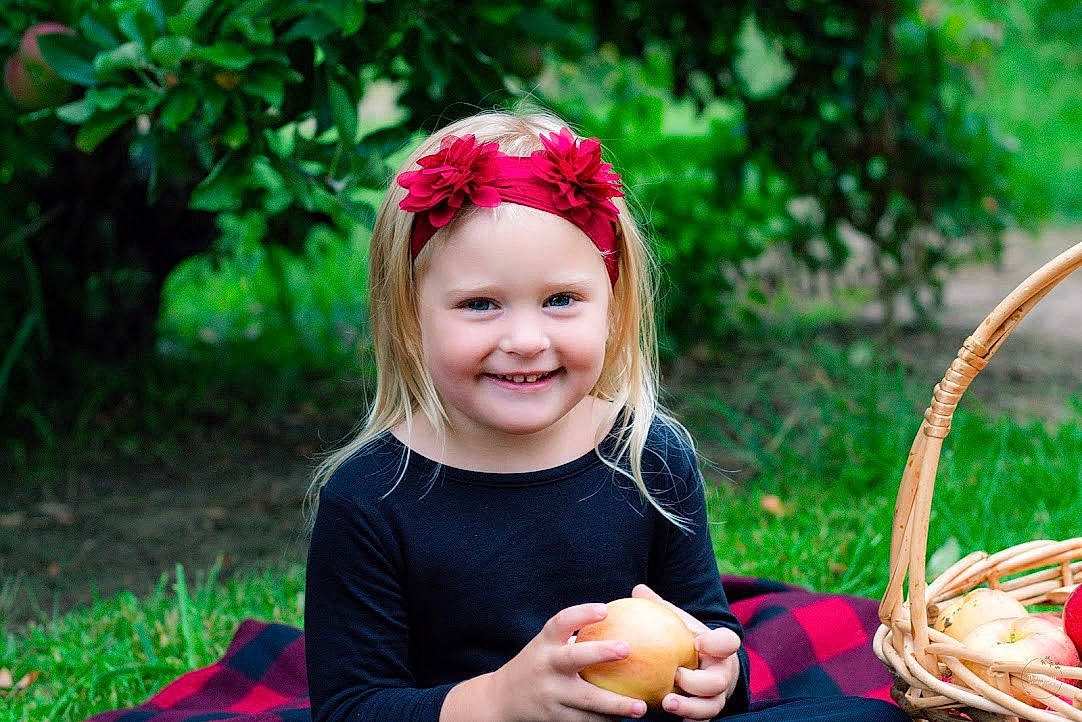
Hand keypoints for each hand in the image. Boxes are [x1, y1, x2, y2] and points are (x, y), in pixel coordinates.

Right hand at [488, 602, 649, 721]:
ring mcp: (549, 693)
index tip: (605, 609)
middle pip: (573, 657)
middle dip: (601, 652)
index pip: (561, 622)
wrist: (501, 699)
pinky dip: (605, 721)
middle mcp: (545, 666)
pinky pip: (584, 721)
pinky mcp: (554, 718)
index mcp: (545, 643)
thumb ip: (574, 639)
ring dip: (615, 705)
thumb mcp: (546, 646)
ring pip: (585, 700)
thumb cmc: (538, 665)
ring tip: (640, 708)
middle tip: (627, 649)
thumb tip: (622, 623)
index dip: (582, 614)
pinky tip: (624, 719)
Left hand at [632, 584, 741, 720]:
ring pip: (711, 706)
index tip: (699, 642)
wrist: (702, 666)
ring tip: (667, 703)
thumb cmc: (686, 640)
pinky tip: (665, 717)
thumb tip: (637, 589)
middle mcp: (721, 673)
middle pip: (718, 681)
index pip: (728, 642)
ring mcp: (716, 696)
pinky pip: (701, 721)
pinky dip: (687, 720)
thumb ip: (661, 608)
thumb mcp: (678, 624)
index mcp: (718, 648)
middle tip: (676, 675)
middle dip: (698, 681)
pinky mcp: (706, 711)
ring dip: (690, 707)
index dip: (719, 643)